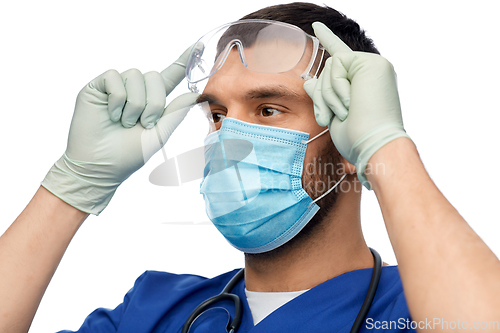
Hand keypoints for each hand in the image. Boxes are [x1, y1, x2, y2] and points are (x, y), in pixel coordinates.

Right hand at [41, 46, 198, 214]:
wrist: (100, 166)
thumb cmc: (129, 154)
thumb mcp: (160, 134)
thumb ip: (176, 112)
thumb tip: (196, 94)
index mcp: (152, 101)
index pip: (170, 76)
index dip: (184, 61)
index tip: (199, 45)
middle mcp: (134, 90)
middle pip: (154, 76)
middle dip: (154, 103)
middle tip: (144, 124)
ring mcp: (115, 87)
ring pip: (135, 76)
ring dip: (135, 104)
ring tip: (125, 123)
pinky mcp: (97, 86)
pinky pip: (114, 77)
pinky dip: (117, 99)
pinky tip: (112, 115)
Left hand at [303, 22, 410, 188]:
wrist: (373, 145)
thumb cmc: (356, 137)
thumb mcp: (333, 113)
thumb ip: (324, 93)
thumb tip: (309, 81)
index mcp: (363, 83)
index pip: (341, 57)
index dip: (328, 39)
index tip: (315, 26)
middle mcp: (370, 71)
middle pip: (328, 68)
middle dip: (321, 95)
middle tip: (327, 118)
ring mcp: (373, 65)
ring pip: (330, 66)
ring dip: (328, 94)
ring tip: (343, 113)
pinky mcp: (372, 62)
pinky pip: (338, 64)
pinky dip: (336, 87)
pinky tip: (350, 102)